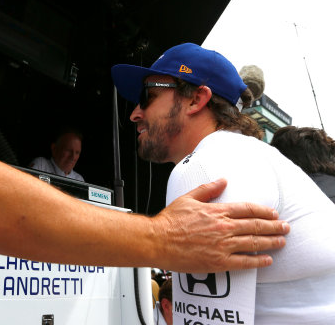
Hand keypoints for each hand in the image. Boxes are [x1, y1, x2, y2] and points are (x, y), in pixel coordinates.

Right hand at [152, 178, 288, 272]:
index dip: (263, 211)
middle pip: (256, 226)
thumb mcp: (188, 198)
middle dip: (274, 226)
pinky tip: (267, 260)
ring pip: (254, 243)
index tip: (273, 213)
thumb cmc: (169, 220)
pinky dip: (258, 261)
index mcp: (216, 211)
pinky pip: (244, 262)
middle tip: (286, 227)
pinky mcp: (218, 262)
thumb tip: (222, 180)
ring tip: (282, 241)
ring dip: (271, 242)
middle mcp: (223, 227)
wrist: (157, 240)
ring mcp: (222, 245)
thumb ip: (207, 189)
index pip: (247, 209)